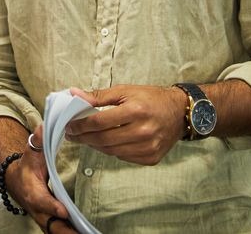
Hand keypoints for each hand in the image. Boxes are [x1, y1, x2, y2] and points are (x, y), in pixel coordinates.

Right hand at [6, 126, 76, 232]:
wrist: (16, 182)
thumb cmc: (27, 167)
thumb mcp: (31, 152)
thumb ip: (39, 141)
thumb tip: (44, 126)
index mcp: (33, 192)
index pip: (42, 201)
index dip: (52, 207)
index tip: (64, 211)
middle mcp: (38, 210)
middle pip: (52, 226)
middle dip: (66, 232)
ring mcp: (44, 219)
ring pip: (57, 233)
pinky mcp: (50, 224)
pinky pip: (60, 233)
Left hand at [66, 85, 186, 165]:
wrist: (180, 112)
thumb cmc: (151, 98)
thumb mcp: (125, 91)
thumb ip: (99, 95)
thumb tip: (74, 94)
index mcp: (135, 111)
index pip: (99, 122)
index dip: (81, 125)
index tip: (69, 125)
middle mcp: (143, 131)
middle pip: (103, 139)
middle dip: (83, 137)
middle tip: (72, 134)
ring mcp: (148, 147)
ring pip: (111, 151)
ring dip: (95, 145)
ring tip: (85, 138)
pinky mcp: (151, 158)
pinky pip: (123, 157)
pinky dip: (111, 150)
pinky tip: (106, 142)